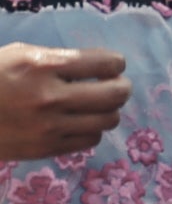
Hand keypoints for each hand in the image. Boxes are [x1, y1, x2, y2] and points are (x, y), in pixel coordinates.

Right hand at [0, 47, 126, 160]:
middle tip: (115, 85)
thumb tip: (99, 65)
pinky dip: (91, 129)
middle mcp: (50, 97)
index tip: (112, 65)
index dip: (115, 63)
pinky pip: (90, 139)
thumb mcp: (19, 55)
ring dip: (107, 110)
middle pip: (115, 94)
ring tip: (96, 105)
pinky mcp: (46, 148)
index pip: (106, 64)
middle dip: (121, 87)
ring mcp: (49, 126)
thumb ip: (58, 59)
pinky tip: (79, 122)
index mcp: (43, 66)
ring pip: (108, 120)